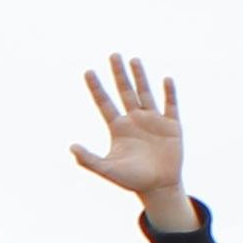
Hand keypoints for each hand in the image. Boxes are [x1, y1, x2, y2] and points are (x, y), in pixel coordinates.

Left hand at [70, 54, 187, 215]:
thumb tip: (71, 147)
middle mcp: (134, 120)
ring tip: (134, 60)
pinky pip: (170, 106)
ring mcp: (153, 121)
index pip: (105, 103)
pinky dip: (169, 93)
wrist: (159, 187)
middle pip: (124, 91)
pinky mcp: (171, 126)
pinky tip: (166, 79)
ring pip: (145, 93)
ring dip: (140, 77)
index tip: (88, 71)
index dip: (96, 88)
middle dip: (118, 74)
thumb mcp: (108, 170)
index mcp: (118, 128)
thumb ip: (89, 160)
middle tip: (113, 55)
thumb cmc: (132, 180)